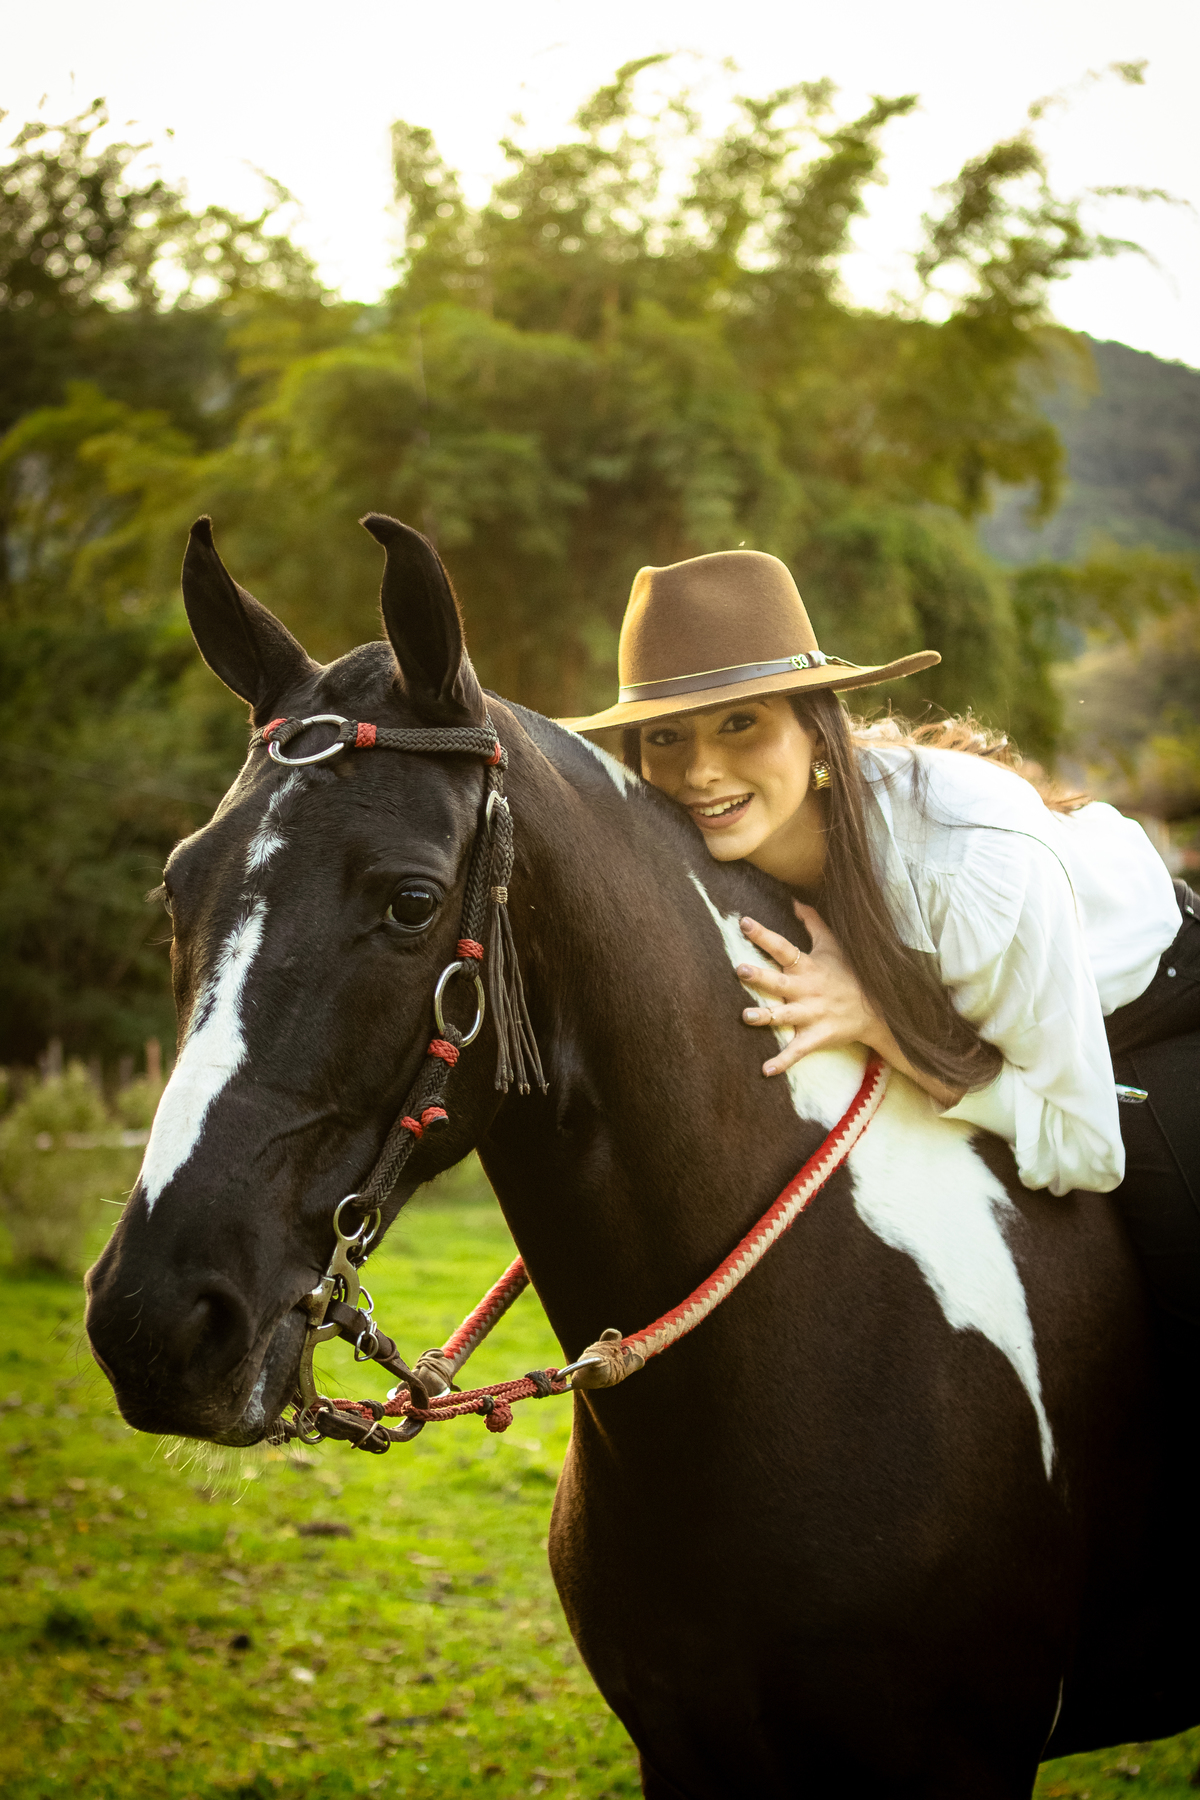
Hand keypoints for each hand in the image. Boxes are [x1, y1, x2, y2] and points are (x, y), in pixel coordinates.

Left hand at [736, 902, 880, 1077]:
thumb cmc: (851, 974)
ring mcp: (812, 1014)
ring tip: (745, 1016)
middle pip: (780, 981)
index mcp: (809, 967)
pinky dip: (783, 1061)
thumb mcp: (834, 946)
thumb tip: (795, 900)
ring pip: (784, 1016)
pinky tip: (765, 1071)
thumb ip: (813, 923)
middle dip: (761, 976)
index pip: (784, 947)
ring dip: (765, 1017)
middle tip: (740, 970)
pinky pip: (798, 1050)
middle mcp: (807, 989)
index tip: (745, 922)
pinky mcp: (817, 1036)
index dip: (764, 935)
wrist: (879, 1010)